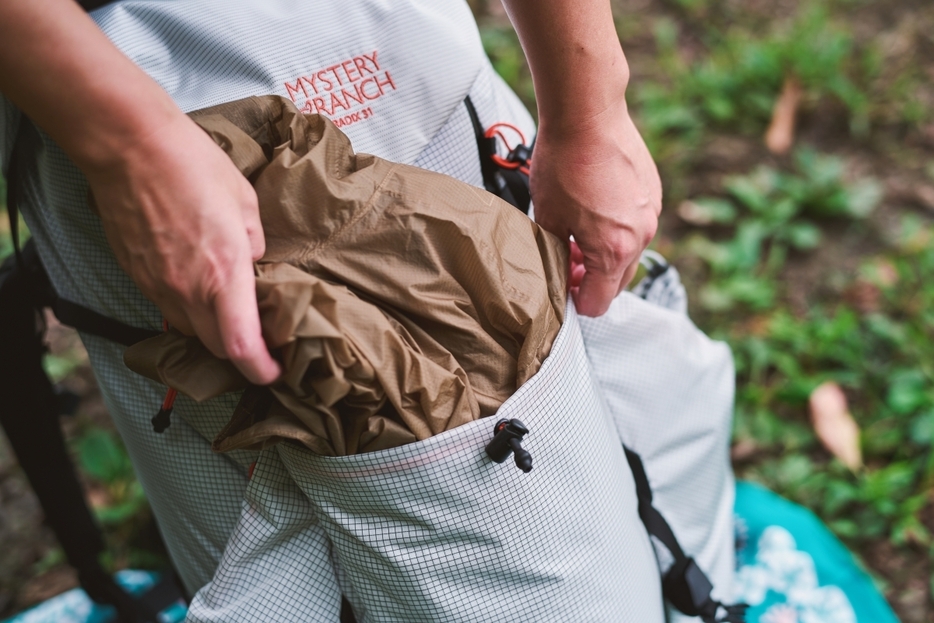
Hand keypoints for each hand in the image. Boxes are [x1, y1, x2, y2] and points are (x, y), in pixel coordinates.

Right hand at [87, 113, 280, 384]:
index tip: (275, 371)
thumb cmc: (194, 165)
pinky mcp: (136, 275)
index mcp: (224, 274)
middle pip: (215, 348)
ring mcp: (157, 285)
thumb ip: (255, 243)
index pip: (241, 346)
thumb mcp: (245, 202)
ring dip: (210, 329)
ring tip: (227, 310)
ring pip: (188, 330)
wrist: (130, 146)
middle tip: (259, 341)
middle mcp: (188, 290)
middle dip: (240, 353)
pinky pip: (166, 307)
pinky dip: (186, 307)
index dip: (260, 369)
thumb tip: (253, 263)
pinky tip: (195, 283)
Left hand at [531, 104, 661, 316]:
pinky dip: (617, 227)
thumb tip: (558, 271)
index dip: (575, 301)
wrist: (587, 114)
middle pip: (617, 280)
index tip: (560, 290)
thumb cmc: (564, 163)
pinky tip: (593, 207)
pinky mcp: (654, 192)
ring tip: (575, 232)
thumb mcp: (548, 217)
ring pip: (628, 251)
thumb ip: (555, 254)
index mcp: (614, 251)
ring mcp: (652, 213)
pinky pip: (636, 224)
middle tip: (563, 261)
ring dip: (604, 252)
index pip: (599, 301)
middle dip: (589, 278)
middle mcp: (641, 236)